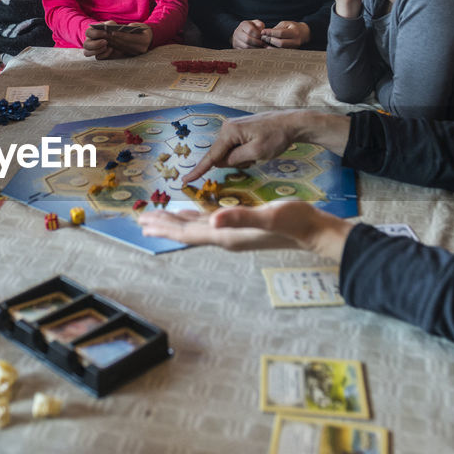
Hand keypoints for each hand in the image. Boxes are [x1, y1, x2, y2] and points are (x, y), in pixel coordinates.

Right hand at [83, 23, 115, 58]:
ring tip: (106, 47)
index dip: (96, 33)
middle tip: (106, 42)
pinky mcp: (98, 55)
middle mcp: (90, 41)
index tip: (106, 33)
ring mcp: (93, 49)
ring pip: (87, 53)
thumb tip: (111, 30)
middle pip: (85, 44)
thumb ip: (111, 25)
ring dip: (97, 50)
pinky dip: (104, 54)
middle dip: (95, 44)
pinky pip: (97, 57)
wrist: (121, 42)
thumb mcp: (113, 26)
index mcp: (92, 31)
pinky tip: (111, 49)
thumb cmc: (114, 32)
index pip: (88, 32)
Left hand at [105, 23, 152, 56]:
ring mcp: (136, 52)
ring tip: (106, 37)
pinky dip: (115, 45)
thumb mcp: (139, 25)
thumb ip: (131, 27)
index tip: (112, 32)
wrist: (149, 38)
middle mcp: (141, 48)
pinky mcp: (132, 54)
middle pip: (125, 43)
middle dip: (114, 39)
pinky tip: (109, 41)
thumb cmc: (142, 29)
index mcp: (144, 40)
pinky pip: (122, 50)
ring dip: (113, 43)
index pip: (130, 38)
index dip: (120, 35)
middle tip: (106, 34)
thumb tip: (120, 29)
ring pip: (122, 47)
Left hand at [139, 201, 351, 257]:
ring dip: (175, 224)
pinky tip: (190, 216)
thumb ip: (240, 218)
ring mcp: (232, 234)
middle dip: (163, 226)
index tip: (144, 223)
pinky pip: (208, 225)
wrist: (313, 231)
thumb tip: (213, 220)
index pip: (188, 233)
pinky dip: (193, 220)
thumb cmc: (294, 221)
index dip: (166, 227)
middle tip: (140, 222)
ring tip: (156, 220)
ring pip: (195, 230)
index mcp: (226, 235)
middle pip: (186, 233)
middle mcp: (225, 237)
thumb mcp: (268, 215)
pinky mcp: (239, 228)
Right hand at [180, 109, 350, 182]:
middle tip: (255, 157)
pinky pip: (235, 148)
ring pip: (229, 153)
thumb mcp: (257, 152)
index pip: (211, 156)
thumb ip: (236, 159)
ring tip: (259, 151)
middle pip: (221, 156)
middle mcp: (227, 127)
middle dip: (235, 162)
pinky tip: (257, 148)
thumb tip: (223, 162)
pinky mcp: (239, 130)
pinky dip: (244, 153)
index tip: (185, 180)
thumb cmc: (277, 137)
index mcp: (229, 131)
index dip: (198, 170)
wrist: (291, 123)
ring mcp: (233, 128)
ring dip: (241, 158)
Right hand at [231, 20, 265, 48]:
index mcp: (243, 24)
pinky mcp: (236, 47)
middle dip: (257, 43)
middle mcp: (237, 32)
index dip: (258, 35)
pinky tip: (257, 50)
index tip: (263, 38)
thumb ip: (260, 25)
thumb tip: (262, 31)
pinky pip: (244, 51)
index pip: (250, 30)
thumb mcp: (257, 24)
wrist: (243, 33)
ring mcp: (236, 40)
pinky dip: (252, 51)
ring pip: (246, 46)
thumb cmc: (252, 28)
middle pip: (247, 39)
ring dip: (255, 48)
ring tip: (262, 48)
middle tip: (264, 45)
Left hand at [261, 20, 310, 48]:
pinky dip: (273, 50)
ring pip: (280, 50)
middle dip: (270, 40)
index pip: (280, 33)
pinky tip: (268, 46)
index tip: (263, 32)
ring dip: (270, 46)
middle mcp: (295, 41)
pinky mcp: (291, 52)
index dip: (270, 33)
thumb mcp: (286, 24)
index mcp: (294, 32)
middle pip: (280, 43)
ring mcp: (294, 48)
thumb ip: (276, 28)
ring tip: (264, 42)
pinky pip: (280, 52)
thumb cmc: (293, 27)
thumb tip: (266, 33)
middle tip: (263, 37)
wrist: (304, 33)